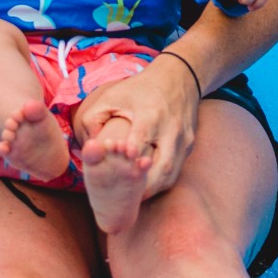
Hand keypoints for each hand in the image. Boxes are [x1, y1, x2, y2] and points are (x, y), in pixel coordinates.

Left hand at [75, 51, 204, 198]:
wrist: (179, 78)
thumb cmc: (139, 90)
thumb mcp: (112, 96)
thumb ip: (93, 120)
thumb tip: (88, 148)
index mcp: (151, 114)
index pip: (144, 136)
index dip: (135, 151)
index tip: (125, 161)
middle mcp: (171, 128)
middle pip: (164, 163)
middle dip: (146, 183)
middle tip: (127, 198)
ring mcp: (183, 139)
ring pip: (172, 172)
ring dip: (154, 188)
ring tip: (135, 198)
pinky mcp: (189, 146)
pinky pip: (176, 170)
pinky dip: (161, 181)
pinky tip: (146, 187)